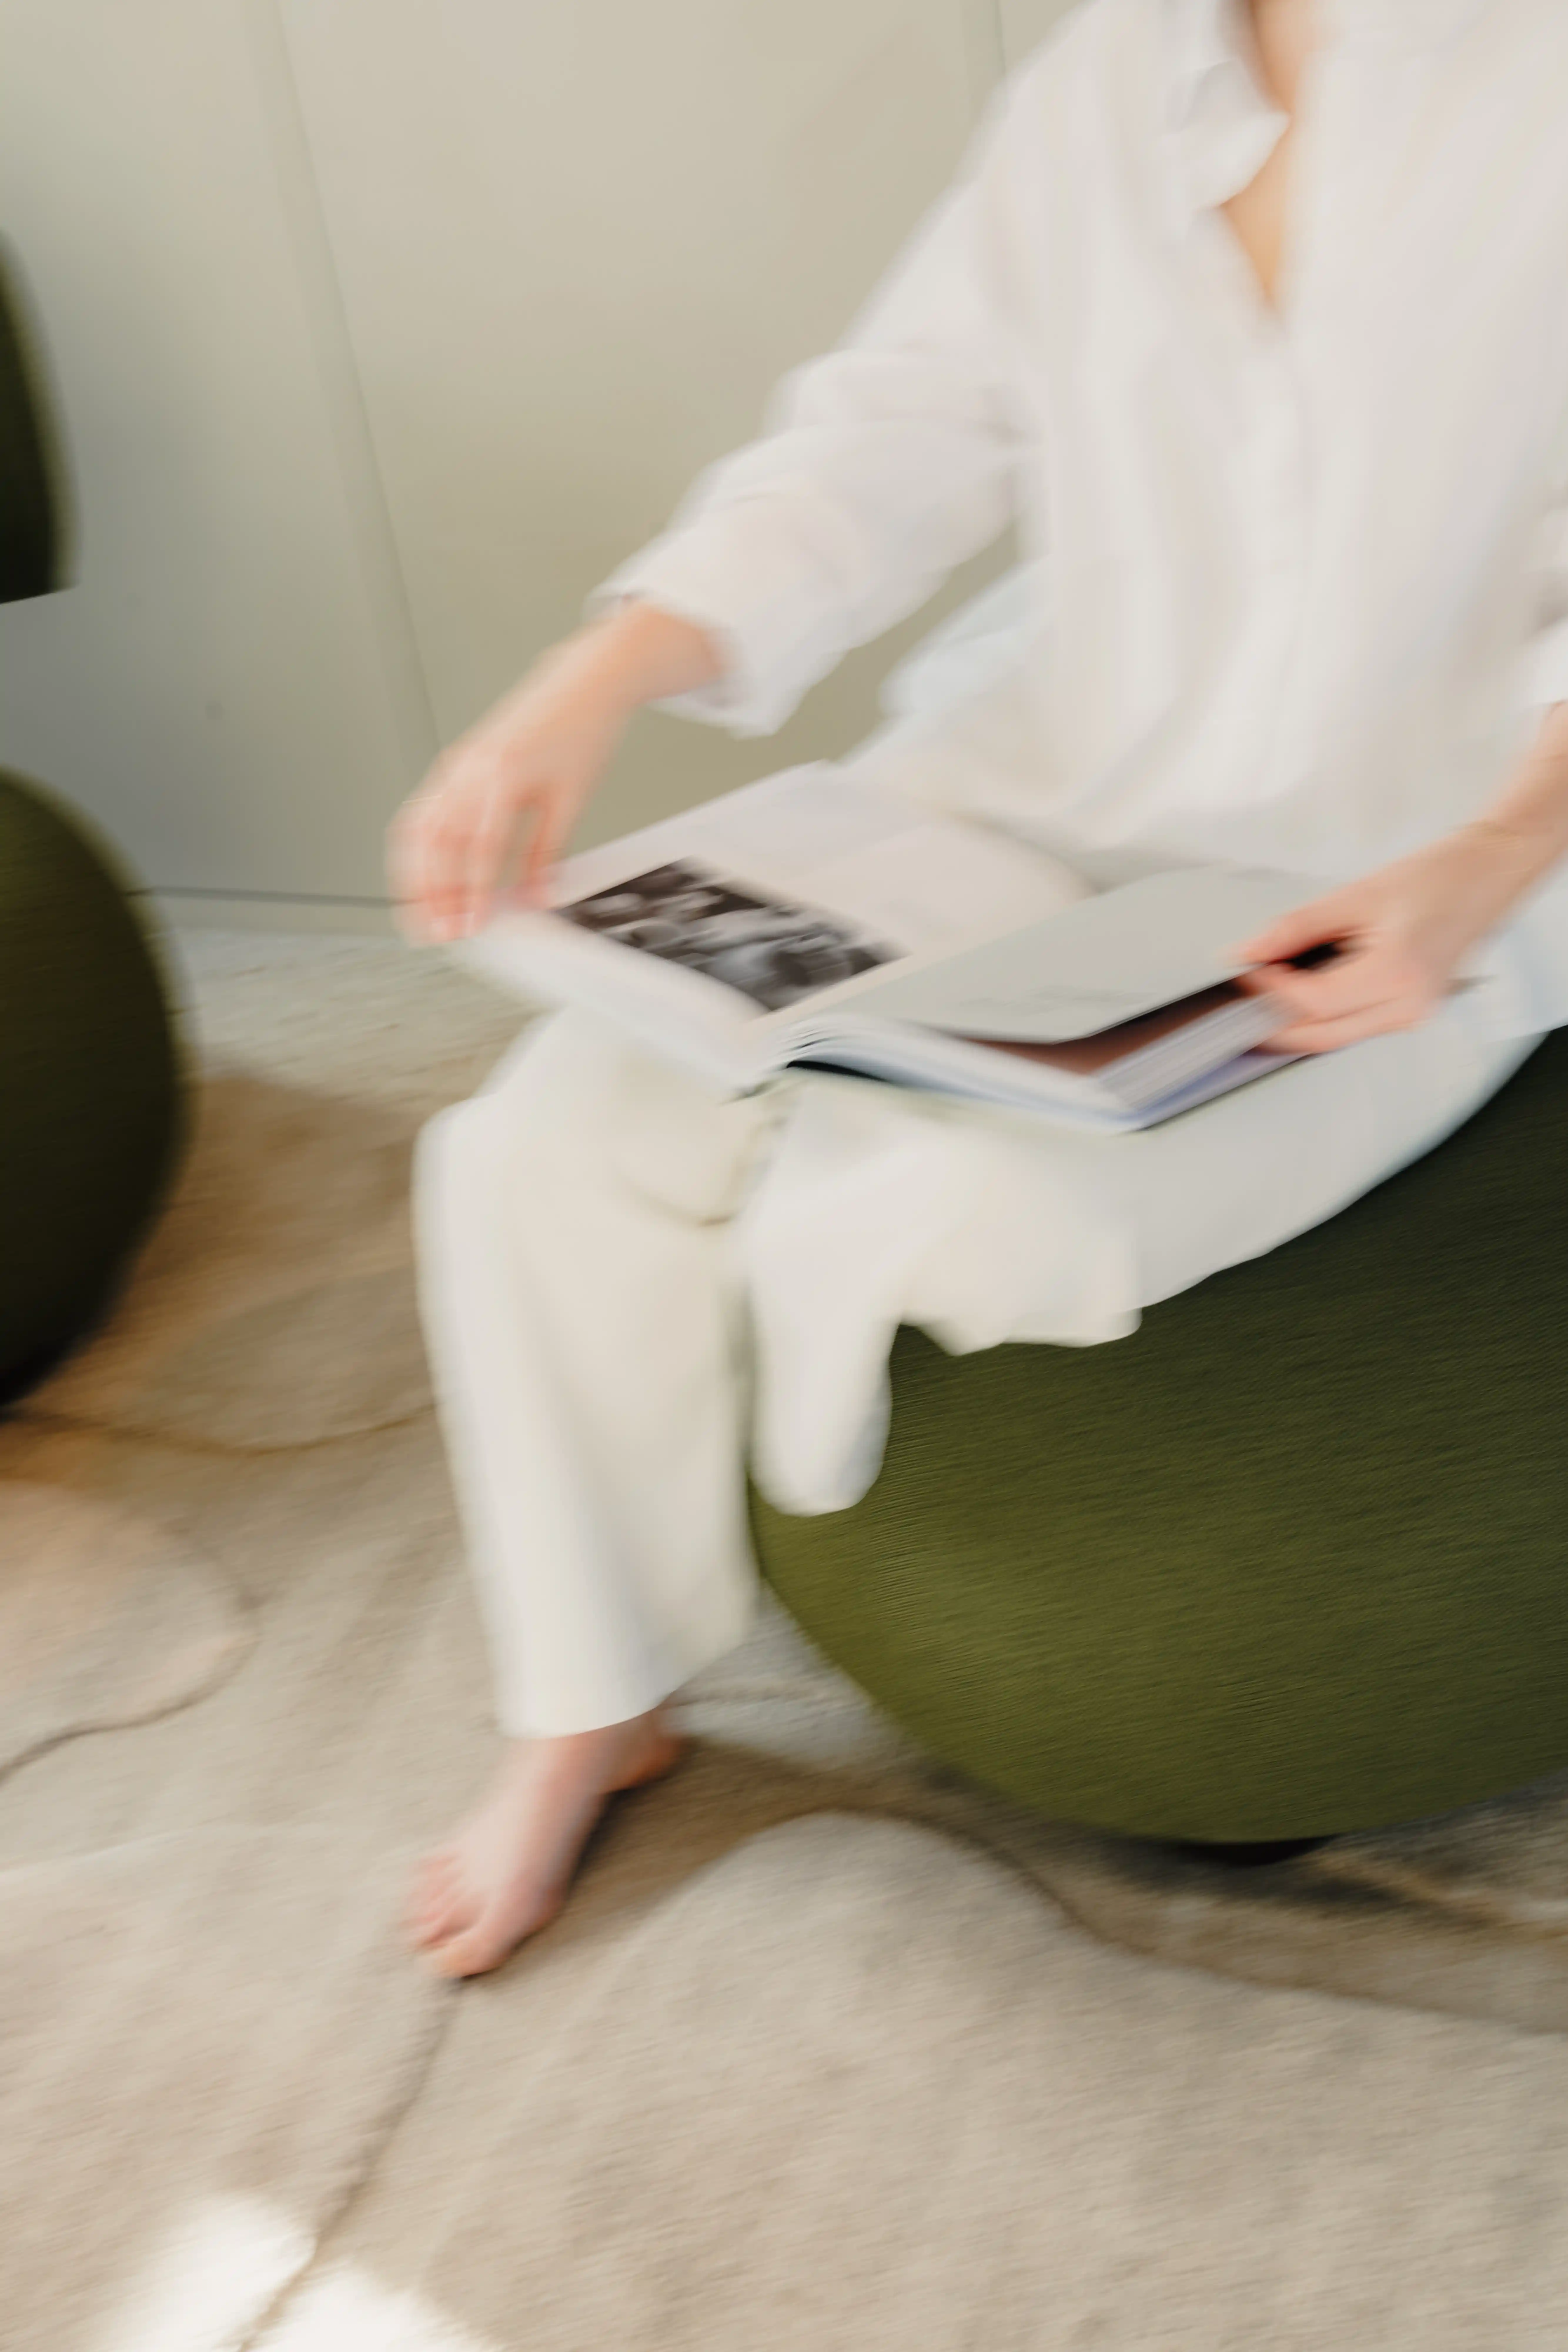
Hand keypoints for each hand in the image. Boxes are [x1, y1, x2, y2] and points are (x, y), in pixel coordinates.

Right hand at [387, 634, 633, 942]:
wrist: (583, 682)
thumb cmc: (581, 729)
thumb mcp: (573, 797)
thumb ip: (548, 850)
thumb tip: (536, 896)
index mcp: (503, 774)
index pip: (480, 846)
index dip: (472, 891)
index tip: (470, 925)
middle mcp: (470, 768)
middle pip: (436, 841)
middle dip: (431, 892)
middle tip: (436, 932)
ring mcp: (456, 766)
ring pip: (418, 828)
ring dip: (414, 875)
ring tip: (419, 915)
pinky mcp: (453, 767)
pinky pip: (421, 811)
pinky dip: (415, 848)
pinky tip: (420, 873)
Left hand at [1231, 824, 1540, 1052]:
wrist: (1489, 874)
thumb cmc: (1438, 878)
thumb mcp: (1356, 896)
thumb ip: (1297, 928)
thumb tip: (1250, 951)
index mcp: (1399, 973)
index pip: (1314, 1002)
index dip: (1270, 992)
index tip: (1244, 973)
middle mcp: (1410, 1004)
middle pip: (1321, 1033)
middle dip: (1274, 1020)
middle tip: (1242, 997)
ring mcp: (1414, 1014)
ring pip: (1336, 1036)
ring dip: (1296, 1020)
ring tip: (1267, 991)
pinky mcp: (1411, 1012)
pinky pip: (1354, 1026)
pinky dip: (1322, 1014)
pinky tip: (1302, 992)